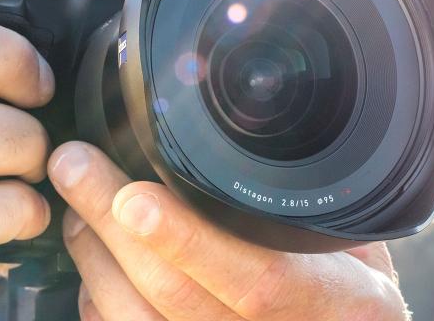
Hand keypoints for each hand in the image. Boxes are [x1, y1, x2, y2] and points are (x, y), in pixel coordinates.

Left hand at [49, 142, 408, 319]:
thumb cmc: (349, 299)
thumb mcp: (360, 247)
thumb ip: (314, 207)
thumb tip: (268, 131)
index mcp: (327, 302)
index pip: (256, 280)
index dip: (188, 241)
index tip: (136, 198)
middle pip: (171, 292)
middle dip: (109, 222)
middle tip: (73, 163)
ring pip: (134, 319)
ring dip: (91, 255)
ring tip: (74, 204)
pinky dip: (95, 296)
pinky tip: (91, 258)